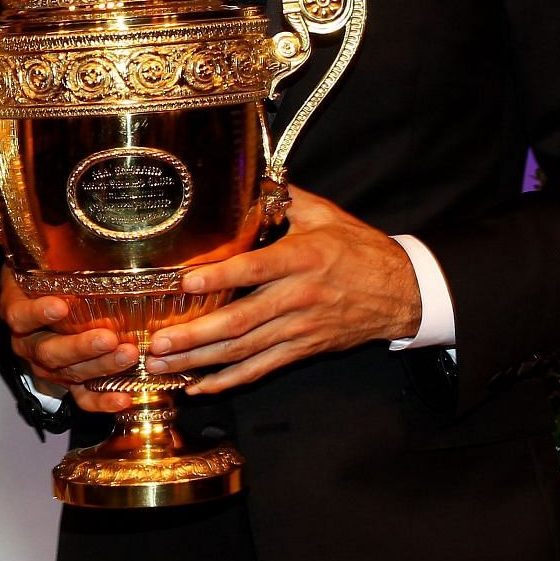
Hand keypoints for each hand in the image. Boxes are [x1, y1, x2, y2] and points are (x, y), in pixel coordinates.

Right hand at [0, 262, 133, 414]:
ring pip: (69, 374)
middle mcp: (29, 343)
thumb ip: (14, 226)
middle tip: (109, 337)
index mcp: (16, 309)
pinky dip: (101, 401)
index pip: (20, 315)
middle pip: (49, 351)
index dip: (38, 313)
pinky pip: (81, 397)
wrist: (38, 307)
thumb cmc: (38, 274)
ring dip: (99, 368)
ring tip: (128, 356)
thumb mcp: (25, 249)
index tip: (61, 305)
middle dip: (80, 346)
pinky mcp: (68, 383)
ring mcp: (48, 366)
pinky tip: (124, 397)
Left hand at [145, 185, 421, 393]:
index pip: (255, 269)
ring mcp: (300, 328)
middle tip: (157, 343)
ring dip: (200, 361)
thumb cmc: (360, 250)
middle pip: (241, 321)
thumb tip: (252, 175)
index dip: (220, 277)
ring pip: (244, 350)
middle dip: (195, 335)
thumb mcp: (325, 214)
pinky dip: (229, 380)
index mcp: (302, 258)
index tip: (186, 282)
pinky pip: (261, 369)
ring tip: (163, 365)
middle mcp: (298, 297)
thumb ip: (285, 197)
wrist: (402, 291)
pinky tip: (198, 386)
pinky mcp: (303, 349)